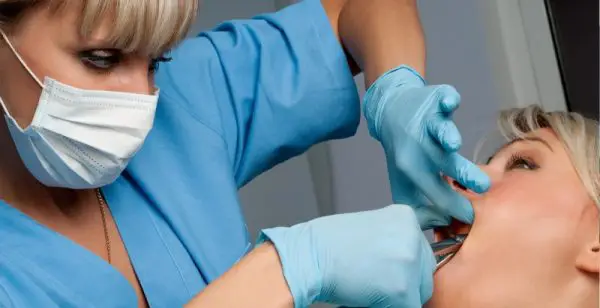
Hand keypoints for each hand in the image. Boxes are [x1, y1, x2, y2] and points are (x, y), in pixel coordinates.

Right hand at [257, 204, 435, 307]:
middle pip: (424, 271)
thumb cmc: (327, 243)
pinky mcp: (403, 290)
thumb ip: (394, 240)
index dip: (403, 266)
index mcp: (406, 218)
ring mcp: (409, 263)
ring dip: (398, 295)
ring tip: (369, 287)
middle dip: (404, 281)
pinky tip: (367, 297)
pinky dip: (387, 306)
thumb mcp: (371, 228)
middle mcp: (412, 236)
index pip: (420, 250)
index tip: (386, 270)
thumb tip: (407, 263)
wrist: (307, 256)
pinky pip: (408, 307)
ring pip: (418, 292)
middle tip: (376, 281)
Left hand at [363, 65, 490, 228]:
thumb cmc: (406, 154)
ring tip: (453, 142)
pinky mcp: (435, 102)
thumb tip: (440, 227)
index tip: (471, 215)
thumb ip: (420, 208)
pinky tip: (450, 99)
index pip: (436, 190)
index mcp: (414, 170)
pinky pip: (442, 98)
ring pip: (438, 131)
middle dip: (461, 174)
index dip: (453, 203)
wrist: (392, 114)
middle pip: (443, 163)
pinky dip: (446, 98)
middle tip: (481, 186)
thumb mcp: (406, 184)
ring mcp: (428, 123)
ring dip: (445, 136)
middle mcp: (421, 148)